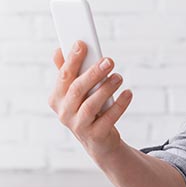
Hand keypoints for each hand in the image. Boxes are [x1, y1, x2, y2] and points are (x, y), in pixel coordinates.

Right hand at [48, 40, 133, 159]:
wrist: (99, 143)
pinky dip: (119, 105)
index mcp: (57, 98)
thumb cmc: (86, 111)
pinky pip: (109, 118)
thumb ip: (67, 73)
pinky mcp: (96, 136)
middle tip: (109, 60)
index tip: (82, 43)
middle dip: (93, 73)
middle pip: (77, 89)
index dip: (72, 59)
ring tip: (119, 77)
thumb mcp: (75, 93)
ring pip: (91, 104)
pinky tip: (128, 93)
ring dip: (106, 88)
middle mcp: (64, 113)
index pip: (63, 76)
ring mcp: (79, 126)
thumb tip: (58, 51)